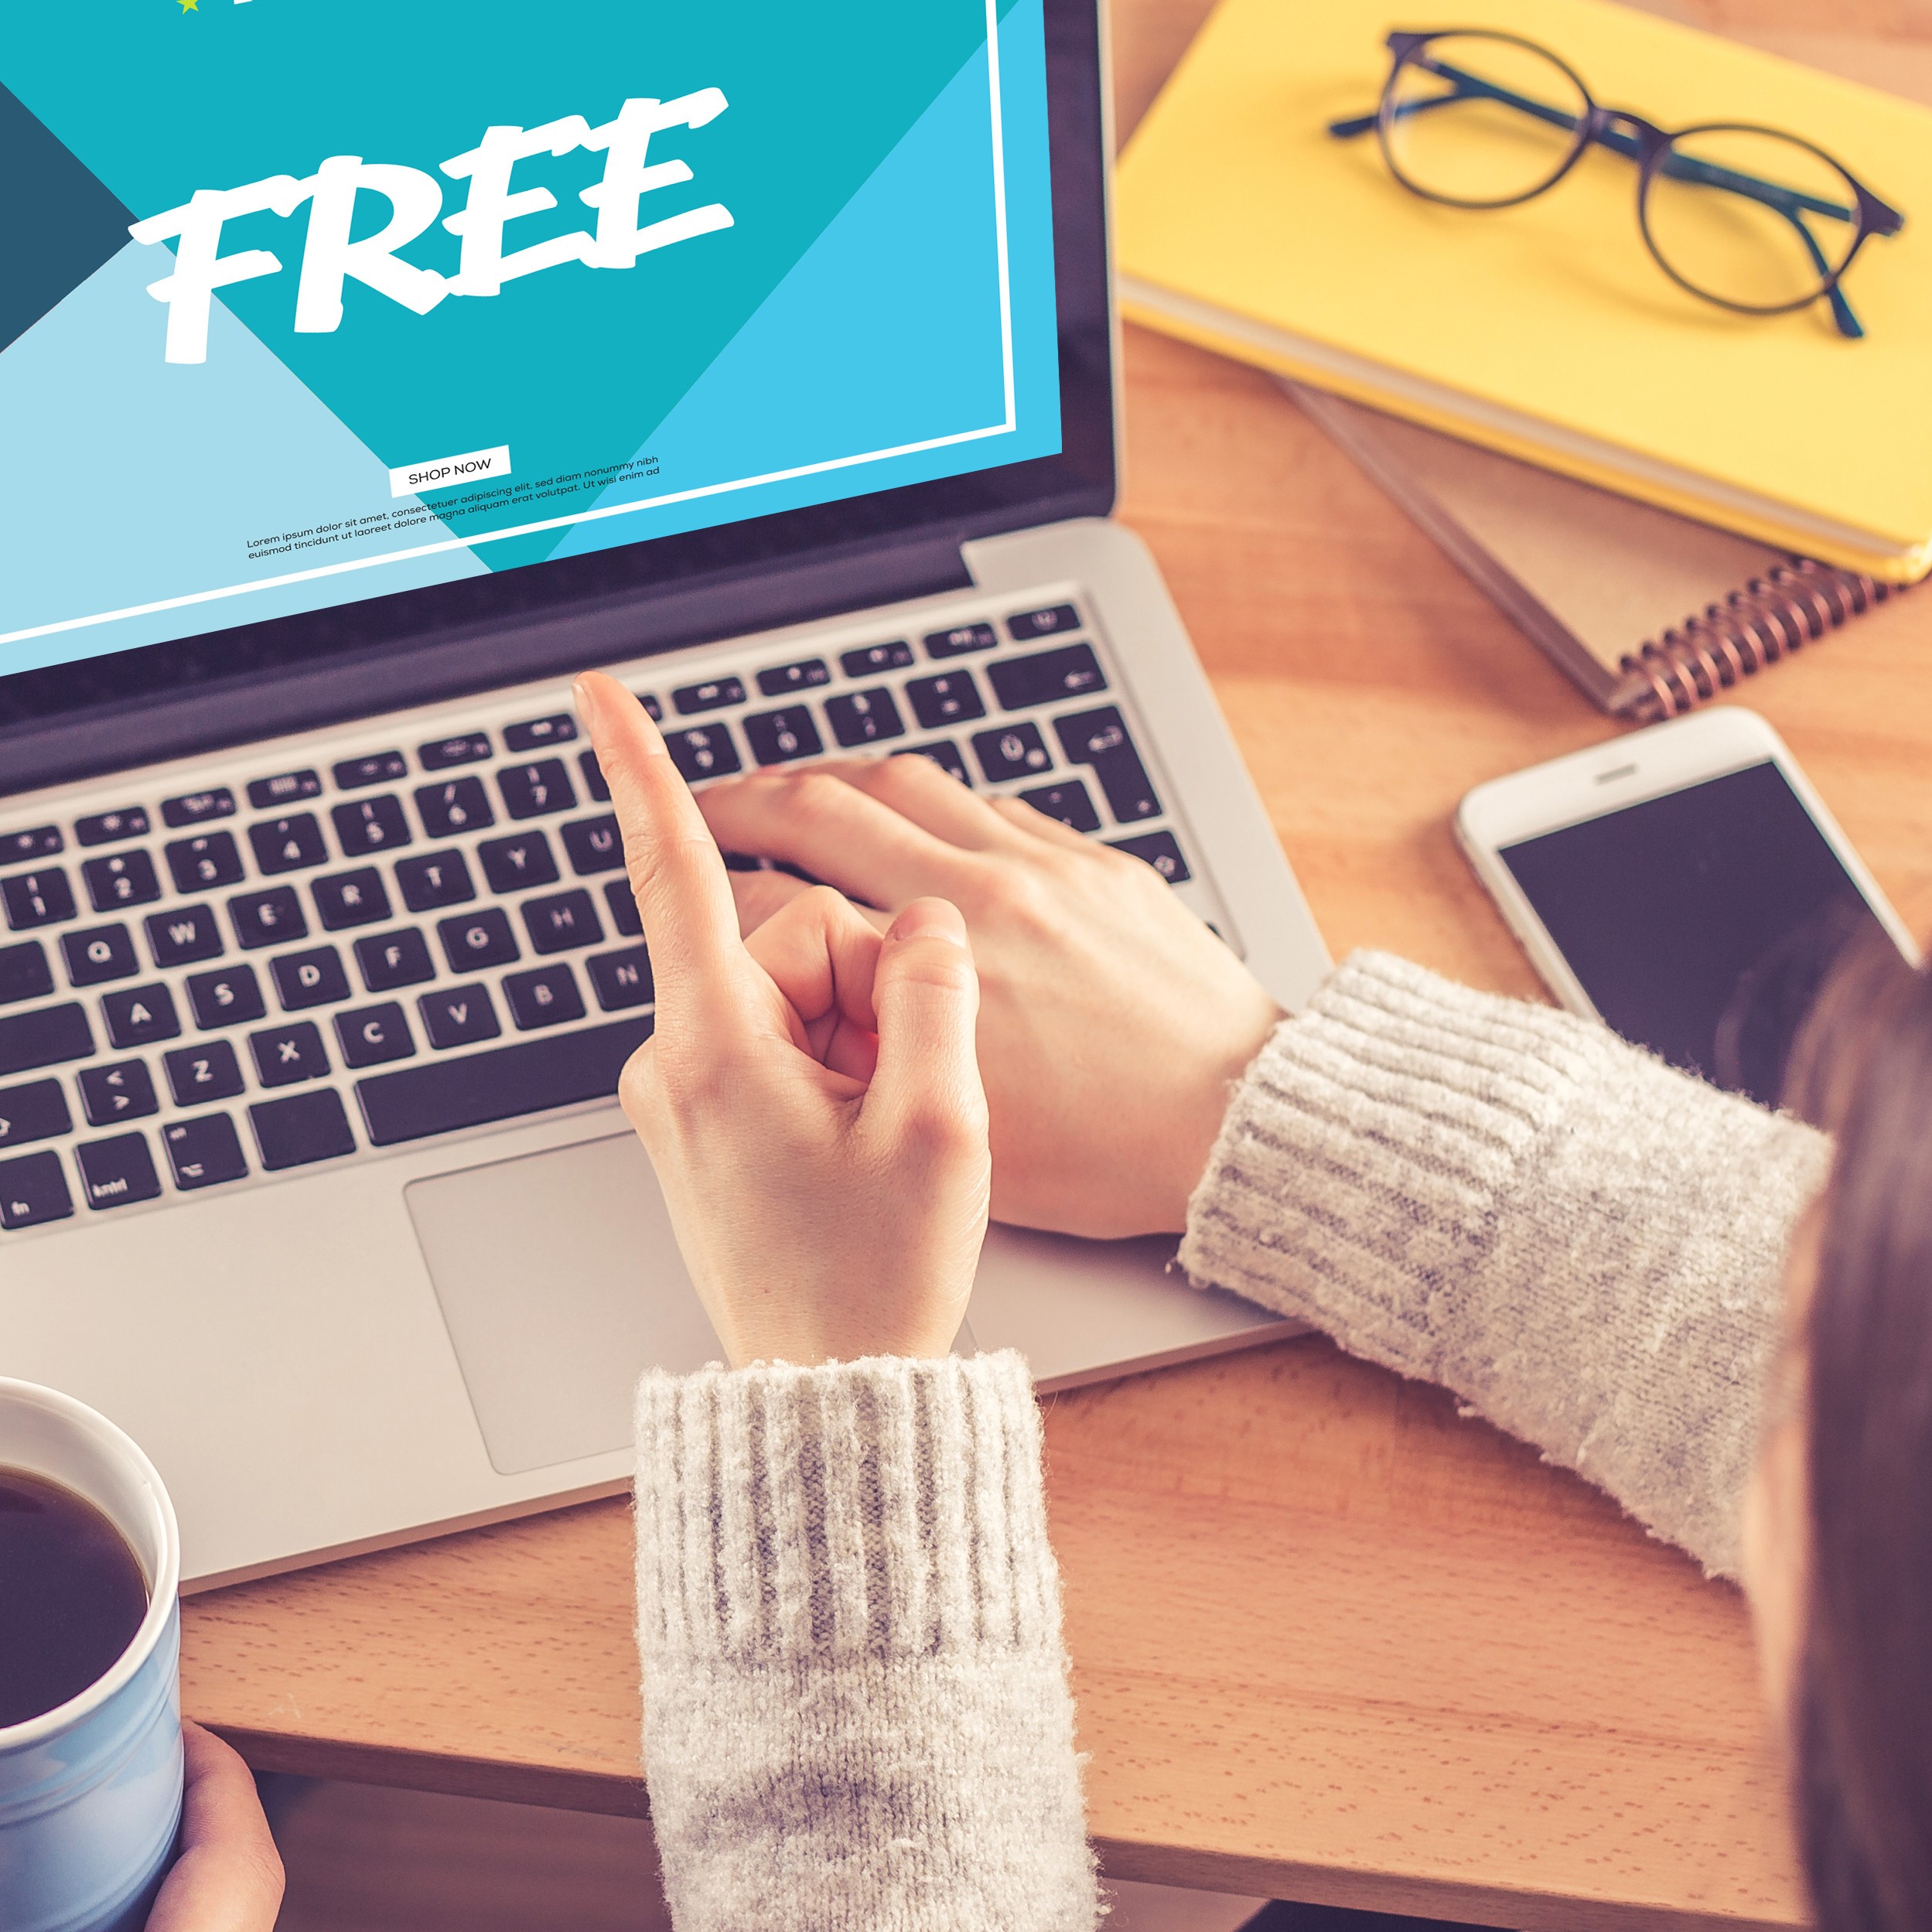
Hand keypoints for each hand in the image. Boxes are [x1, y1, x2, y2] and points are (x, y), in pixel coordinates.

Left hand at [582, 673, 992, 1365]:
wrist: (829, 1390)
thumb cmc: (871, 1280)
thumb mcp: (940, 1125)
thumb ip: (935, 993)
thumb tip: (921, 923)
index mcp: (713, 1047)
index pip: (674, 874)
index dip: (640, 771)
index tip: (594, 693)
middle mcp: (676, 1059)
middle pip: (794, 939)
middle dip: (872, 989)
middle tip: (902, 1097)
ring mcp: (687, 1091)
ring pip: (802, 993)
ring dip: (866, 1039)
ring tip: (882, 1138)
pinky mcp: (709, 1117)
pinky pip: (791, 1042)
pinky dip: (847, 1071)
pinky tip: (864, 1143)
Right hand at [688, 747, 1285, 1237]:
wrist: (1241, 1121)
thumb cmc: (1112, 1154)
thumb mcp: (960, 1132)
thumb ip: (869, 1068)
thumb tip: (798, 1027)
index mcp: (945, 974)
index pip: (790, 900)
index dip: (718, 887)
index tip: (689, 885)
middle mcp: (989, 897)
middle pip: (829, 808)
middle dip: (745, 800)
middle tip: (699, 804)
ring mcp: (1044, 867)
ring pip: (904, 782)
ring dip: (828, 777)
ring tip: (785, 789)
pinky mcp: (1092, 862)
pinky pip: (984, 799)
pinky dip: (921, 797)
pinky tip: (898, 809)